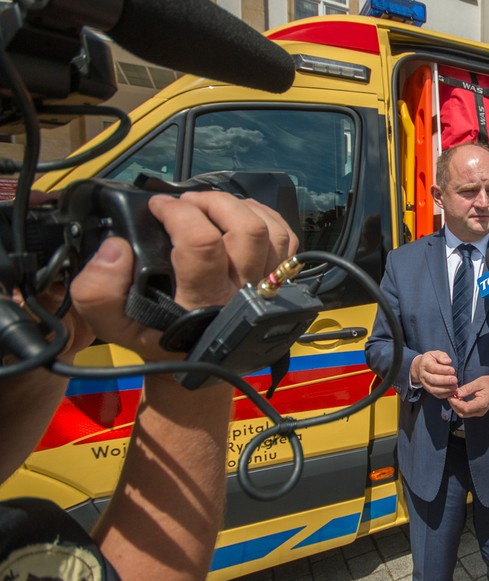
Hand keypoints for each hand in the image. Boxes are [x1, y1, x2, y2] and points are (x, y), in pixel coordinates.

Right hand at [70, 191, 297, 361]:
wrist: (196, 368)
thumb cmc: (157, 340)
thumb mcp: (114, 327)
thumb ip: (98, 292)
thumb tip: (115, 249)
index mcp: (203, 302)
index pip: (202, 244)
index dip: (178, 213)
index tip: (158, 207)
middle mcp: (242, 294)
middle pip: (247, 230)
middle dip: (215, 202)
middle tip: (187, 202)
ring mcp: (267, 289)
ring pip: (271, 232)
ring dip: (242, 207)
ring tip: (212, 205)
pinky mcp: (279, 284)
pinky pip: (287, 241)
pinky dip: (267, 217)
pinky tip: (240, 214)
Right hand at [410, 350, 456, 398]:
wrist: (420, 367)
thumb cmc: (431, 360)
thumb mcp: (435, 353)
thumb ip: (442, 356)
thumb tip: (448, 361)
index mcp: (425, 364)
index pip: (433, 368)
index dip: (443, 370)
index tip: (453, 370)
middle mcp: (423, 375)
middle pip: (433, 380)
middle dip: (445, 381)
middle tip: (455, 380)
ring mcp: (425, 384)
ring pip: (433, 389)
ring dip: (445, 389)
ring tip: (455, 387)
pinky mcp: (428, 390)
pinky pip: (436, 395)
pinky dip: (445, 395)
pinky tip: (453, 392)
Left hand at [449, 373, 488, 417]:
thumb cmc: (488, 383)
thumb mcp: (478, 382)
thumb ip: (467, 389)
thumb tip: (456, 393)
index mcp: (482, 404)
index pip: (466, 408)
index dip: (456, 404)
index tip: (450, 396)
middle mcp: (480, 411)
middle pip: (463, 413)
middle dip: (454, 406)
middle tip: (450, 395)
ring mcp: (479, 412)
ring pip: (463, 414)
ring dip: (456, 406)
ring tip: (453, 396)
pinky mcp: (476, 411)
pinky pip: (466, 412)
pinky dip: (460, 407)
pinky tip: (457, 399)